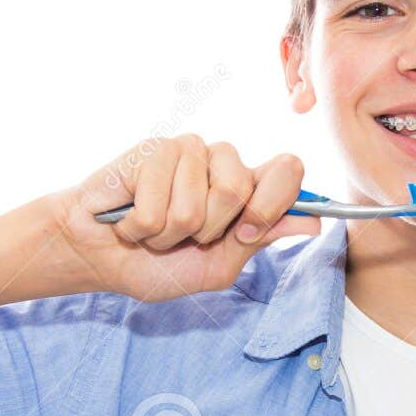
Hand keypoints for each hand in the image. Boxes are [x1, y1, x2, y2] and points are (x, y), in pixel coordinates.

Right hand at [44, 135, 320, 302]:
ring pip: (196, 204)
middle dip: (206, 230)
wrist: (100, 256)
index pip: (289, 170)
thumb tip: (315, 222)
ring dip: (168, 234)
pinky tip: (130, 219)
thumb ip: (262, 240)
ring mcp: (189, 151)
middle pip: (239, 189)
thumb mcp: (218, 266)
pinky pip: (158, 207)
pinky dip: (141, 228)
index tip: (246, 235)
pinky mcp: (153, 150)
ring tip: (153, 230)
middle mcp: (222, 162)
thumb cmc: (157, 262)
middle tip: (183, 236)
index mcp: (247, 187)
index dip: (274, 203)